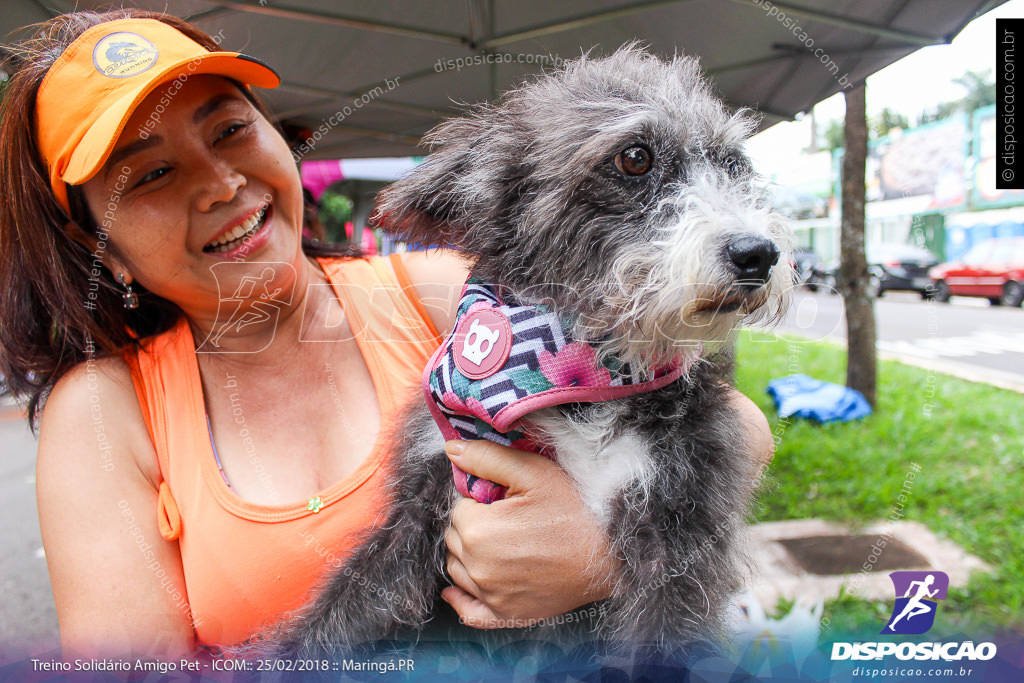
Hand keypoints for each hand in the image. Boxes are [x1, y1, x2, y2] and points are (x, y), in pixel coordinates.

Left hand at [441, 439, 618, 628]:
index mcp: (478, 530)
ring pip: (458, 568)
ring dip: (469, 554)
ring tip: (504, 543)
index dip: (481, 500)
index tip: (507, 499)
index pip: (460, 507)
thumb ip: (487, 457)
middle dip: (474, 524)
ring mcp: (491, 596)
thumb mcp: (533, 472)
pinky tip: (459, 591)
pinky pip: (469, 612)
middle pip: (456, 537)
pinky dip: (461, 600)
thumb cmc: (575, 509)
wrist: (614, 552)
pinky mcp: (506, 615)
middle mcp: (477, 568)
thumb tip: (452, 450)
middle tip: (509, 518)